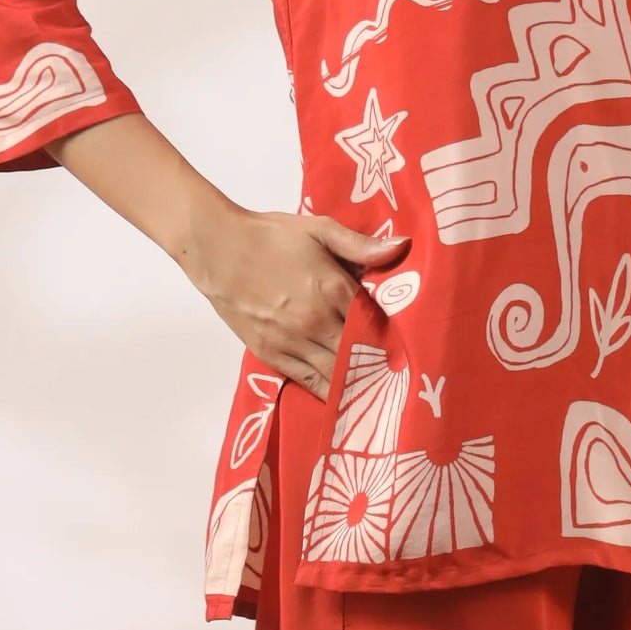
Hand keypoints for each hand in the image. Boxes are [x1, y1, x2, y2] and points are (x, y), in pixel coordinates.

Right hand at [188, 208, 410, 396]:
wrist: (216, 248)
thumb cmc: (269, 235)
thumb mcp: (318, 229)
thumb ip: (361, 244)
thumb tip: (403, 246)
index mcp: (332, 288)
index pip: (376, 324)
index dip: (395, 339)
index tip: (414, 352)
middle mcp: (315, 320)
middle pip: (359, 355)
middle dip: (381, 368)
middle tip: (404, 383)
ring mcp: (291, 341)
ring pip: (336, 374)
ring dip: (358, 386)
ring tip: (381, 399)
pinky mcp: (271, 354)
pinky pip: (308, 381)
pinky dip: (329, 392)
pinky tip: (345, 400)